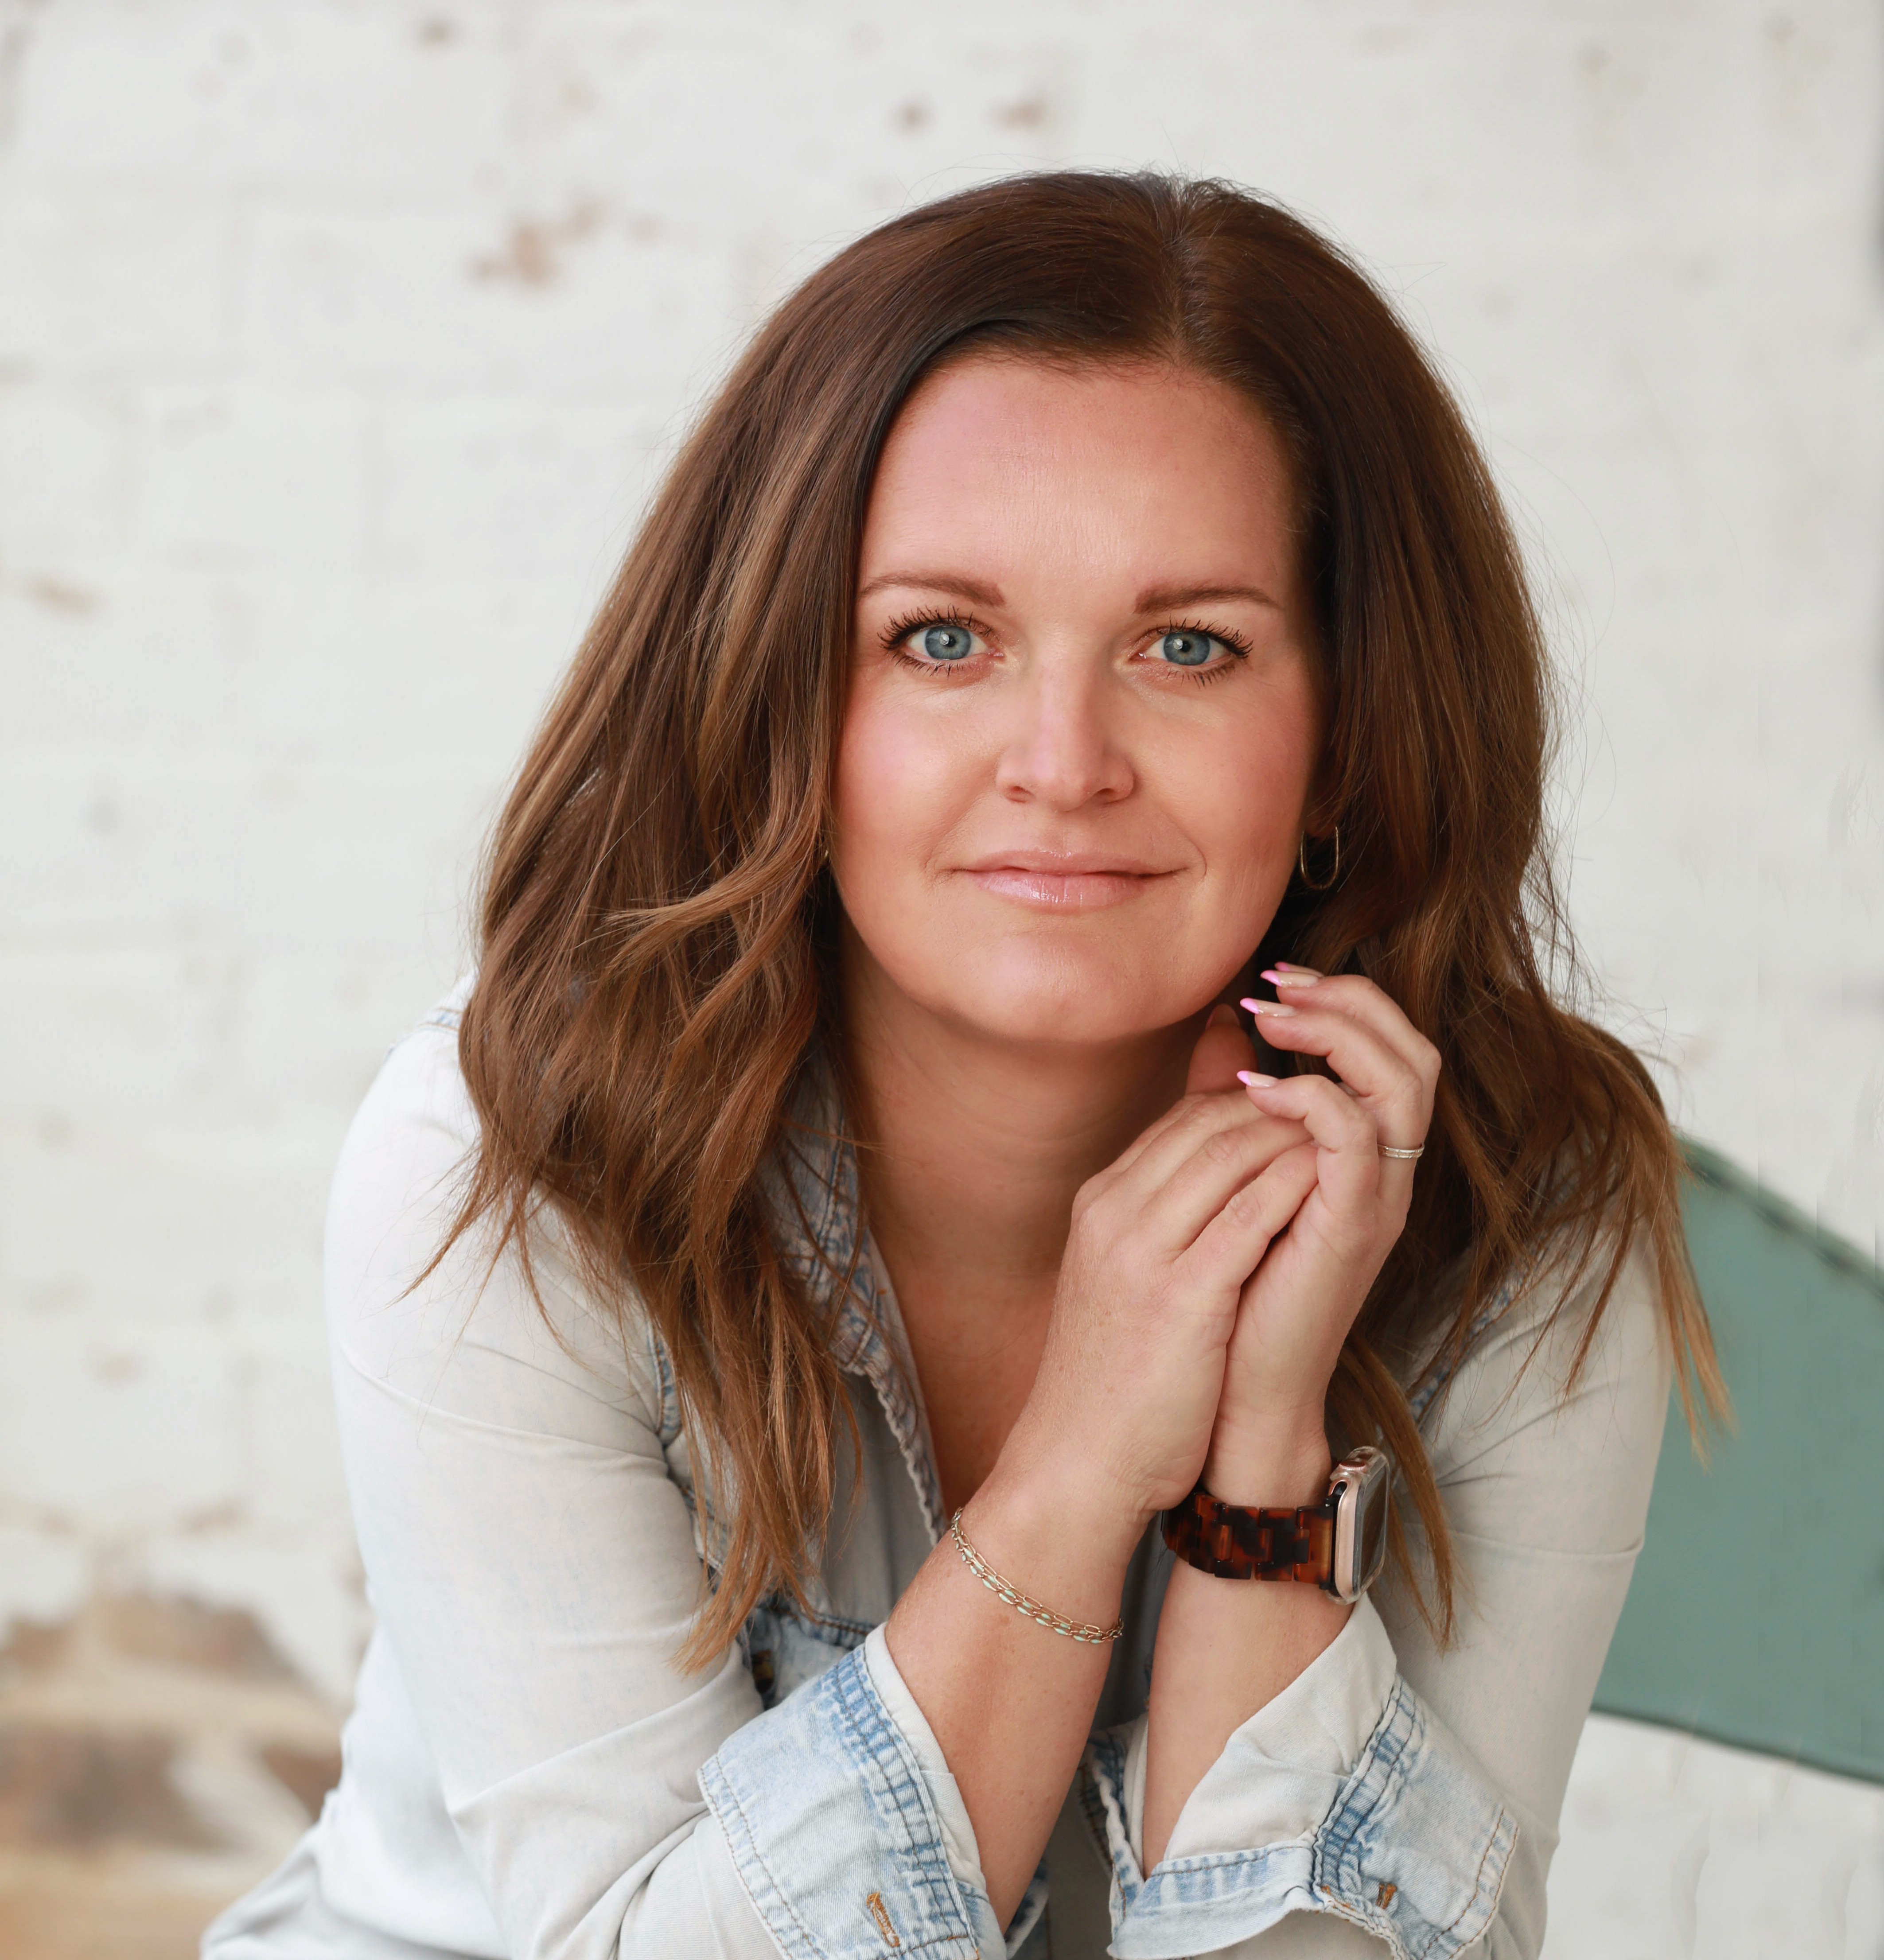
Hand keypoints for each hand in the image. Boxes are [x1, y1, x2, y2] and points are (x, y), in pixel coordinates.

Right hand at [1002, 1007, 1317, 1531]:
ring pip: (1227, 1154)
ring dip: (1292, 1135)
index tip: (1299, 1111)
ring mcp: (1141, 1251)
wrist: (1077, 1463)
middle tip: (1335, 1109)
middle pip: (1204, 1124)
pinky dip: (1292, 1187)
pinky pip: (1247, 1216)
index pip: (1179, 1121)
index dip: (1246, 1105)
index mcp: (1100, 1206)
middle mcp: (1115, 1214)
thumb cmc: (1111, 1381)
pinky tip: (1331, 1181)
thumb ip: (1158, 1223)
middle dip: (1276, 1107)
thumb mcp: (1121, 1281)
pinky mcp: (1180, 1296)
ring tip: (1342, 1136)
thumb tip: (1209, 1189)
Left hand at [1205, 966, 1439, 1494]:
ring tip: (1273, 1015)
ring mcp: (1376, 1199)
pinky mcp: (1352, 1226)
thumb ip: (1236, 1101)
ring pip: (1404, 1081)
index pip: (1389, 1047)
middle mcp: (1385, 1171)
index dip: (1343, 1000)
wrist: (1231, 1389)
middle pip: (1413, 1050)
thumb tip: (1220, 1021)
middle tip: (1279, 984)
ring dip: (1337, 1034)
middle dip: (1350, 1002)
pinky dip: (1312, 1097)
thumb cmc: (1232, 1284)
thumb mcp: (1236, 1175)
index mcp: (1363, 1155)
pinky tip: (1257, 1086)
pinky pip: (1358, 1137)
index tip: (1273, 980)